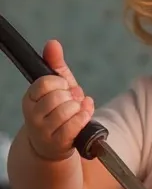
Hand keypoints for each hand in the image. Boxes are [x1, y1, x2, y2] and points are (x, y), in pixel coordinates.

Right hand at [22, 40, 93, 161]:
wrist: (53, 145)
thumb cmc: (56, 112)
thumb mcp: (56, 87)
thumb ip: (55, 64)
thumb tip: (53, 43)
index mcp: (29, 99)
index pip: (44, 83)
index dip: (60, 82)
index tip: (64, 86)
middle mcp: (32, 116)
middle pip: (58, 96)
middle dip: (72, 96)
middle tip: (73, 100)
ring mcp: (43, 131)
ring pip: (67, 109)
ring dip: (79, 107)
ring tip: (78, 109)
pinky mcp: (58, 143)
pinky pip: (75, 124)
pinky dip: (85, 116)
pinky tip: (85, 114)